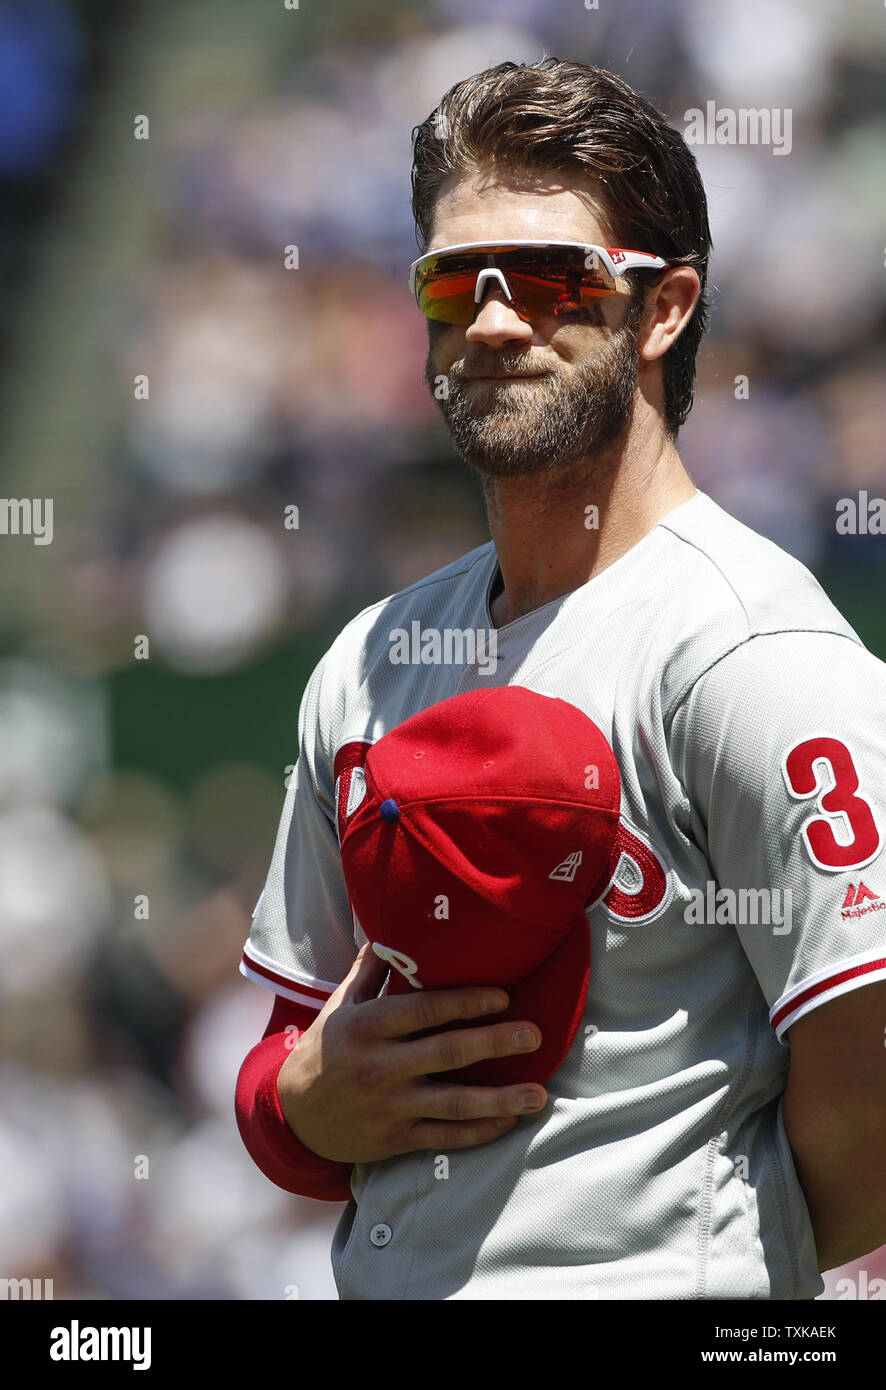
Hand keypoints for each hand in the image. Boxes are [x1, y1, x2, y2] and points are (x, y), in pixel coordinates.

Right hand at [276, 942, 547, 1162]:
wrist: (293, 1116)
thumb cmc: (326, 1050)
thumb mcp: (340, 1005)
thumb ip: (371, 970)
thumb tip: (393, 928)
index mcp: (368, 1027)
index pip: (425, 1010)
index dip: (466, 1001)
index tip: (503, 996)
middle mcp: (380, 1066)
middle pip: (448, 1053)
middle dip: (495, 1043)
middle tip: (535, 1035)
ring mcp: (390, 1107)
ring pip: (453, 1103)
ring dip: (500, 1099)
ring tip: (538, 1094)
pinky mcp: (396, 1140)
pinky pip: (445, 1137)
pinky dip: (479, 1131)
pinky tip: (508, 1121)